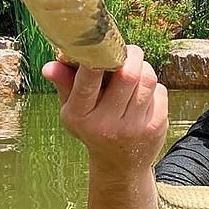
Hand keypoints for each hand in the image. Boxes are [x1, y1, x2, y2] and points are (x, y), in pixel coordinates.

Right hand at [42, 45, 168, 172]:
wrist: (119, 164)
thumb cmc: (92, 126)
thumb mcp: (73, 109)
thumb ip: (64, 84)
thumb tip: (49, 66)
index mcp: (80, 116)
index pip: (87, 82)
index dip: (95, 58)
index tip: (100, 43)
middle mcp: (106, 124)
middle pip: (127, 74)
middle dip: (131, 55)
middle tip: (128, 51)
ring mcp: (133, 127)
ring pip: (147, 79)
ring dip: (143, 67)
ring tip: (135, 70)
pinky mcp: (155, 127)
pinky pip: (159, 91)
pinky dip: (153, 86)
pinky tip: (143, 94)